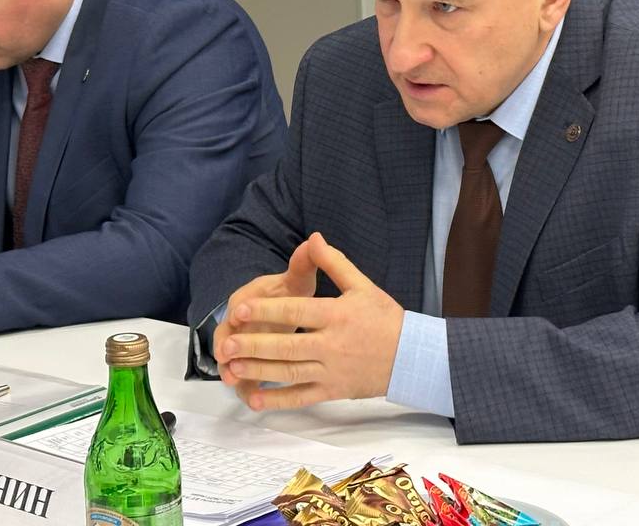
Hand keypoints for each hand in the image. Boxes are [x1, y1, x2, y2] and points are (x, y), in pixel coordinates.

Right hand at [212, 236, 319, 387]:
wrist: (289, 305)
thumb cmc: (291, 291)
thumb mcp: (298, 277)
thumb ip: (304, 263)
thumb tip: (314, 240)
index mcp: (250, 298)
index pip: (239, 303)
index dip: (239, 311)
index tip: (239, 316)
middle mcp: (241, 322)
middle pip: (229, 335)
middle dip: (228, 347)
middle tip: (227, 358)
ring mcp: (245, 343)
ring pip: (234, 359)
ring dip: (233, 371)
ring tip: (234, 384)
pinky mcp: (252, 361)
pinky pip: (246, 377)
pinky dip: (248, 388)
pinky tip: (253, 401)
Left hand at [214, 232, 404, 410]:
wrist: (412, 357)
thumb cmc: (385, 318)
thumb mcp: (362, 285)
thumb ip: (334, 262)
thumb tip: (313, 237)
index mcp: (336, 315)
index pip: (294, 312)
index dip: (265, 310)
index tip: (239, 309)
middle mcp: (331, 345)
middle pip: (286, 346)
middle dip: (253, 345)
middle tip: (226, 343)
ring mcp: (331, 371)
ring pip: (289, 373)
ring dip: (259, 370)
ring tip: (233, 366)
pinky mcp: (333, 391)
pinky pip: (301, 397)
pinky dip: (278, 400)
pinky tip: (255, 399)